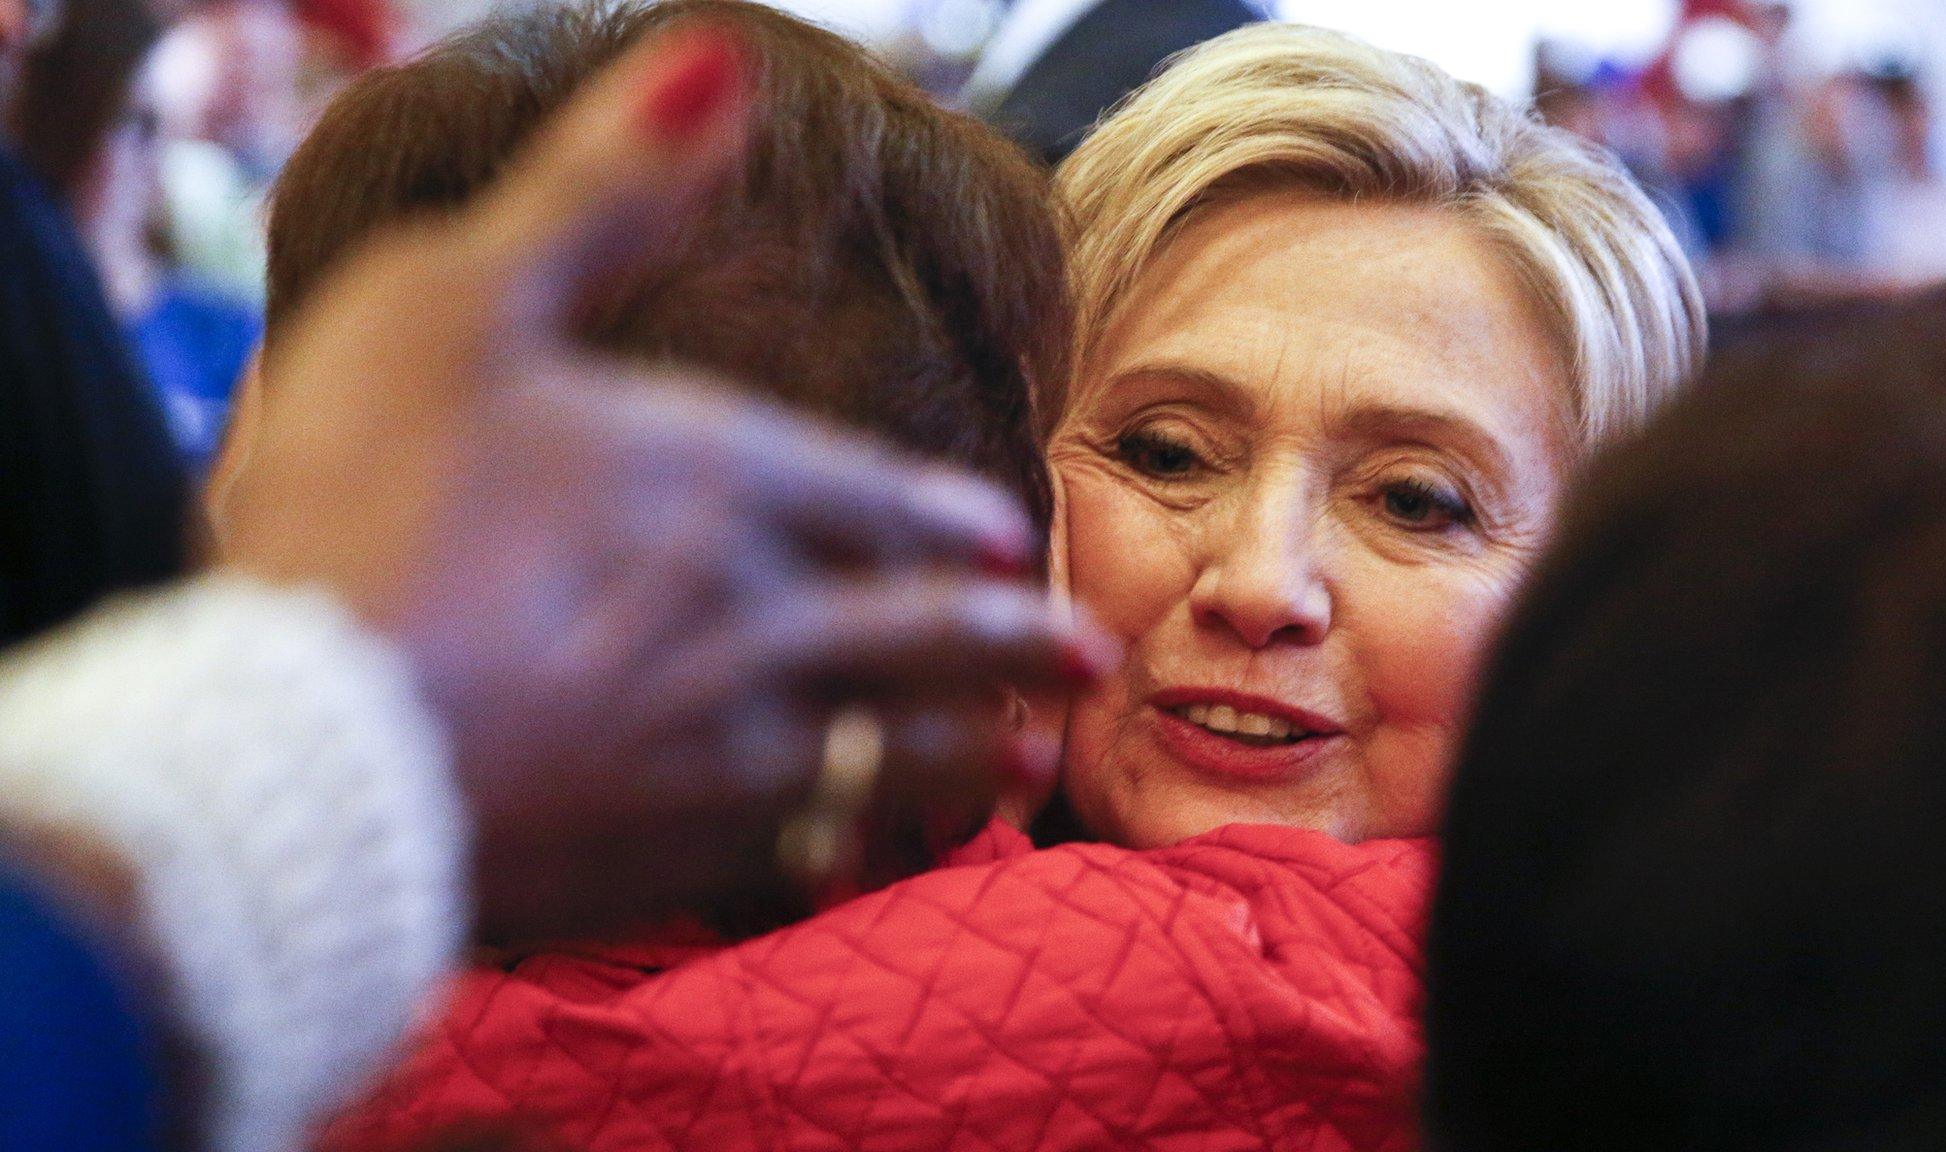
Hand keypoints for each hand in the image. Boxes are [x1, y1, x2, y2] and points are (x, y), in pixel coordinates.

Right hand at [213, 32, 1112, 939]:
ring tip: (1026, 761)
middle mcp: (746, 613)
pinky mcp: (658, 853)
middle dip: (1007, 645)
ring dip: (964, 752)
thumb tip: (719, 57)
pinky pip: (786, 849)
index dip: (936, 515)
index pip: (866, 494)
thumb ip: (606, 188)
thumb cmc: (363, 507)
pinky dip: (842, 843)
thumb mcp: (462, 299)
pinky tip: (858, 858)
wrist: (297, 750)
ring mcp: (713, 746)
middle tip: (1087, 659)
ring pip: (877, 750)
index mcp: (711, 478)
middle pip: (914, 632)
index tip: (999, 538)